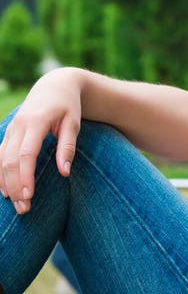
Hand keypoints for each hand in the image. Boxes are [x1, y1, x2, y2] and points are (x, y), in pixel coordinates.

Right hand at [0, 67, 81, 213]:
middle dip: (14, 186)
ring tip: (16, 204)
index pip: (26, 153)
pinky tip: (5, 190)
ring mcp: (11, 129)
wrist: (54, 85)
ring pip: (0, 159)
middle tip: (24, 208)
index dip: (25, 176)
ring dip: (6, 183)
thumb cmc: (68, 106)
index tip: (29, 196)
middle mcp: (19, 125)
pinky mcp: (8, 133)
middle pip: (9, 160)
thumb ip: (68, 147)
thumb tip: (64, 172)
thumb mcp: (74, 123)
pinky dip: (0, 173)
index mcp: (36, 122)